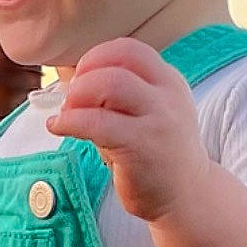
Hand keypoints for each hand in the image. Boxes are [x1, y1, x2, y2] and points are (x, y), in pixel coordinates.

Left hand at [43, 38, 210, 222]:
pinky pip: (97, 123)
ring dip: (78, 95)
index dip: (97, 57)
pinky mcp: (142, 146)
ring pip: (110, 85)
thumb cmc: (158, 155)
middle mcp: (167, 95)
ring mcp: (158, 120)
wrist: (188, 196)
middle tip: (70, 100)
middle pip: (117, 63)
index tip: (82, 78)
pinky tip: (58, 127)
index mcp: (168, 82)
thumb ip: (120, 96)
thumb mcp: (149, 114)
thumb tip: (70, 85)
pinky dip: (69, 121)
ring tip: (66, 113)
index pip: (130, 50)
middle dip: (83, 77)